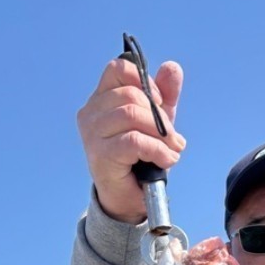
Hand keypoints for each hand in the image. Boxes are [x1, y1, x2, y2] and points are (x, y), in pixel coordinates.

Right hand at [75, 58, 185, 223]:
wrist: (128, 197)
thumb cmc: (139, 156)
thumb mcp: (157, 120)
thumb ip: (165, 94)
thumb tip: (172, 67)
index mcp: (100, 99)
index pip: (117, 69)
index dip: (143, 79)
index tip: (160, 101)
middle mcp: (91, 114)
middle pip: (130, 95)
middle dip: (159, 116)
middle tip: (173, 137)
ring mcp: (92, 135)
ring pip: (131, 115)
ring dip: (161, 134)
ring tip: (172, 149)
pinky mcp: (100, 155)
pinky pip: (134, 141)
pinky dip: (157, 150)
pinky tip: (167, 159)